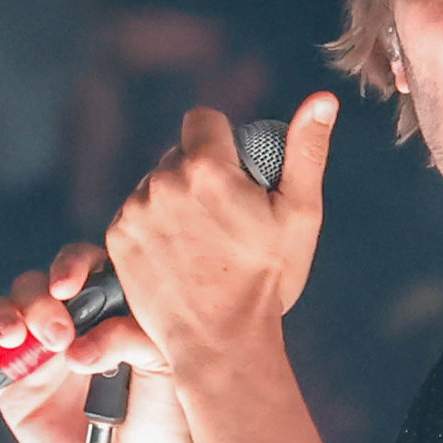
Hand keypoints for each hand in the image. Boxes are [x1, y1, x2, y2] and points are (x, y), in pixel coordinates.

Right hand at [0, 248, 188, 442]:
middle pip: (39, 287)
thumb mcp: (164, 371)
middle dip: (40, 304)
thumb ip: (131, 340)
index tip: (69, 288)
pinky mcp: (11, 384)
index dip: (72, 266)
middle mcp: (71, 323)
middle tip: (57, 337)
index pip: (85, 268)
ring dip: (4, 315)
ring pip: (8, 311)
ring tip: (14, 339)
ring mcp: (38, 352)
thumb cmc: (161, 420)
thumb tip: (82, 343)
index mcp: (110, 309)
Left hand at [96, 96, 334, 379]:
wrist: (221, 344)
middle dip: (199, 174)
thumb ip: (307, 150)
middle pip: (178, 154)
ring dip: (173, 201)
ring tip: (201, 242)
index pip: (202, 119)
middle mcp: (163, 183)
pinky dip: (152, 227)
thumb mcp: (300, 215)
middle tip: (223, 219)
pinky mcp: (117, 239)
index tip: (235, 173)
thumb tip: (324, 99)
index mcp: (207, 168)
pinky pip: (135, 213)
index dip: (221, 141)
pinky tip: (177, 255)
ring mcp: (135, 212)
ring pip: (155, 184)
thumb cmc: (267, 280)